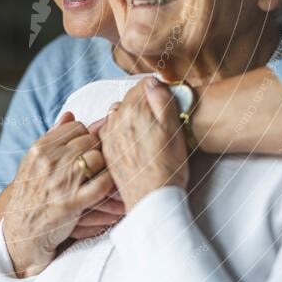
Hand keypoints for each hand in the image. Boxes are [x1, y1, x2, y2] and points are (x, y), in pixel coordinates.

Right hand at [3, 112, 115, 277]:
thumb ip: (53, 137)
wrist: (20, 232)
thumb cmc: (30, 195)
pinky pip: (102, 184)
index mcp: (40, 148)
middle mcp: (49, 161)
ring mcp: (61, 182)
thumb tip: (70, 115)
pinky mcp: (73, 203)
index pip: (77, 127)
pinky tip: (110, 187)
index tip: (87, 150)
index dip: (86, 137)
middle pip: (90, 140)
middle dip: (97, 150)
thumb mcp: (34, 162)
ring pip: (97, 158)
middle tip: (99, 164)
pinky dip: (110, 184)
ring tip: (103, 175)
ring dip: (104, 167)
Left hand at [100, 77, 189, 210]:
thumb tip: (153, 80)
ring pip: (120, 114)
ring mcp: (109, 135)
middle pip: (130, 99)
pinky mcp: (107, 150)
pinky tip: (136, 142)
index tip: (166, 100)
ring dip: (132, 116)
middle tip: (160, 118)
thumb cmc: (169, 166)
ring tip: (149, 131)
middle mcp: (116, 120)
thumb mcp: (174, 129)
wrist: (152, 200)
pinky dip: (122, 131)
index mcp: (134, 110)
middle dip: (144, 103)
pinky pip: (112, 131)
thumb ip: (162, 100)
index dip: (157, 90)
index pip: (143, 86)